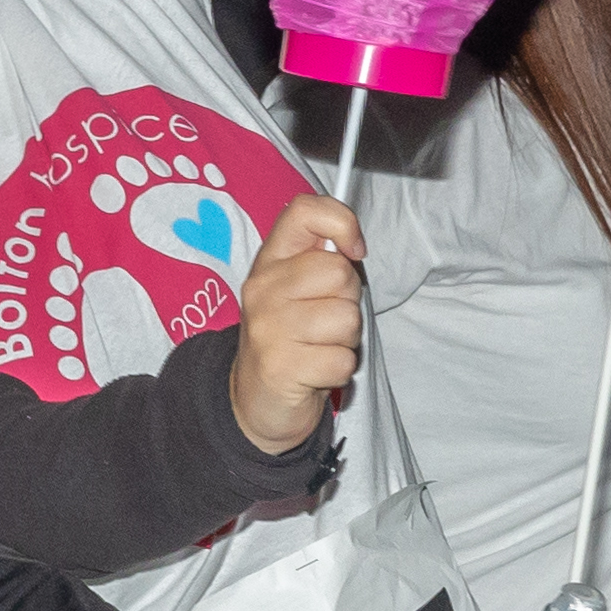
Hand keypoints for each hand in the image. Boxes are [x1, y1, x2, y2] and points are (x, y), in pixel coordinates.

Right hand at [229, 192, 365, 454]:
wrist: (256, 399)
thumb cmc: (291, 338)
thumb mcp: (298, 290)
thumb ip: (321, 260)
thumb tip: (352, 247)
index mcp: (269, 261)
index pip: (305, 211)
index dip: (341, 222)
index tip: (353, 251)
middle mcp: (262, 289)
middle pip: (339, 272)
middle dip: (349, 300)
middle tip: (326, 320)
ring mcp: (268, 328)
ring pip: (347, 318)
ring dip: (347, 339)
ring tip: (321, 346)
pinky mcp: (281, 367)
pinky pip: (343, 360)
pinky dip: (339, 370)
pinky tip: (316, 371)